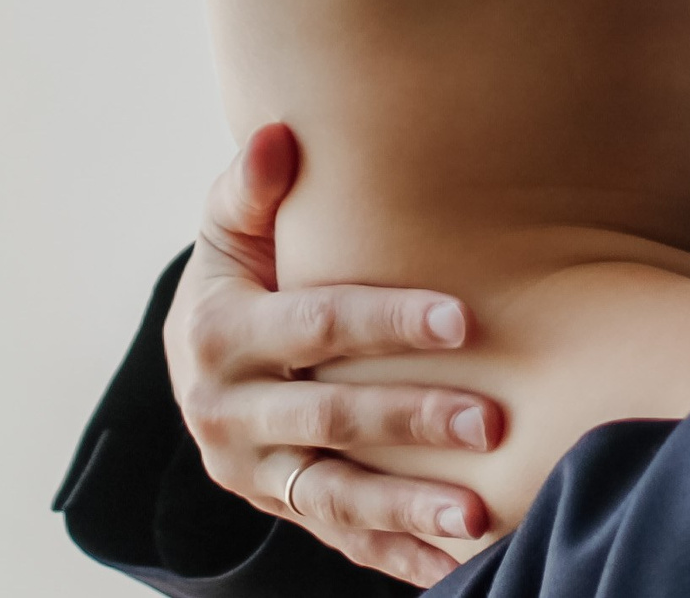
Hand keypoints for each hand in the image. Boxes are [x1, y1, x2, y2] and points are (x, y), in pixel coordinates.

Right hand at [163, 124, 504, 586]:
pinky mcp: (279, 506)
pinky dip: (395, 552)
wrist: (197, 352)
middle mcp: (227, 412)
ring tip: (477, 517)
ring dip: (406, 508)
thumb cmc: (239, 268)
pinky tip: (456, 563)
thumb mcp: (229, 225)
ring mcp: (253, 470)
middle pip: (332, 416)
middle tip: (491, 420)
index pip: (316, 324)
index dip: (387, 320)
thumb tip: (276, 135)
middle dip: (412, 419)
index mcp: (218, 334)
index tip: (462, 317)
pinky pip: (341, 535)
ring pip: (335, 495)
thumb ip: (251, 186)